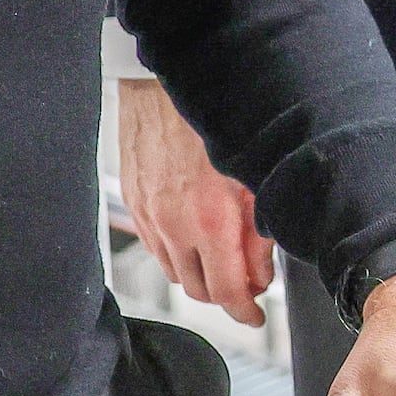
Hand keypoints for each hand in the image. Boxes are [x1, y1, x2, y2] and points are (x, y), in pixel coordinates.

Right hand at [120, 75, 273, 318]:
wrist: (169, 80)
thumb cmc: (214, 119)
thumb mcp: (256, 177)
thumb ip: (261, 231)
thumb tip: (261, 272)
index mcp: (209, 220)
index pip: (226, 291)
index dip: (245, 311)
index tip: (255, 315)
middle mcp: (173, 224)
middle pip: (198, 290)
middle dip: (225, 294)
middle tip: (247, 284)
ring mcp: (149, 214)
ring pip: (174, 270)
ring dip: (200, 273)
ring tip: (223, 256)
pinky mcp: (134, 200)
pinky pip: (154, 245)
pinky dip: (176, 251)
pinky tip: (194, 235)